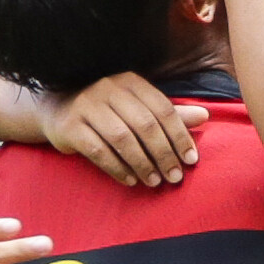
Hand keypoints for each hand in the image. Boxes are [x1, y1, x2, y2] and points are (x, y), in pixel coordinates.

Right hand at [49, 73, 205, 188]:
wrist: (57, 109)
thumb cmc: (107, 111)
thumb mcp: (138, 107)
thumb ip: (169, 114)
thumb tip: (205, 116)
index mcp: (130, 81)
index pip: (163, 109)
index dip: (180, 136)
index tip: (191, 161)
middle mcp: (108, 88)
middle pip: (145, 125)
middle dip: (164, 154)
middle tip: (175, 177)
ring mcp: (87, 106)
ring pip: (122, 139)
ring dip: (142, 164)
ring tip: (154, 182)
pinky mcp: (70, 127)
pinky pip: (98, 151)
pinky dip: (117, 168)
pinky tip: (130, 180)